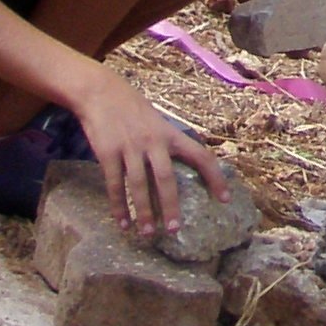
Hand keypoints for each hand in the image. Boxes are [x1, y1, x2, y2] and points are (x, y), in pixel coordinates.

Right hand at [74, 65, 224, 239]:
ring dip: (144, 212)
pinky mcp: (108, 152)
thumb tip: (185, 166)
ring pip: (139, 185)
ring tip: (147, 234)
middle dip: (171, 206)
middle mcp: (153, 141)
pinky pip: (115, 184)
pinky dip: (119, 206)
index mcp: (170, 134)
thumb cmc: (132, 109)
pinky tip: (123, 223)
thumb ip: (168, 142)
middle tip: (174, 230)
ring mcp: (129, 147)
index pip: (200, 156)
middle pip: (166, 178)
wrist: (100, 92)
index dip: (215, 178)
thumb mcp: (157, 121)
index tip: (224, 199)